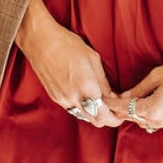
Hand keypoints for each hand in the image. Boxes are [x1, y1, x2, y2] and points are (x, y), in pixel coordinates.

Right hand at [15, 0, 122, 127]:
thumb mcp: (93, 60)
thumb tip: (114, 98)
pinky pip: (73, 109)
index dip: (116, 118)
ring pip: (84, 116)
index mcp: (86, 87)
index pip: (105, 115)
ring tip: (102, 101)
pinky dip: (83, 107)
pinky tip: (87, 96)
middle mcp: (73, 98)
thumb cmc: (67, 45)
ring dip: (94, 113)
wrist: (40, 41)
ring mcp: (62, 99)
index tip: (122, 114)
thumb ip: (104, 83)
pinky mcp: (55, 98)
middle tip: (115, 109)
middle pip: (95, 121)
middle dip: (107, 118)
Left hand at [107, 52, 162, 131]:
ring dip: (135, 113)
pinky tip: (145, 106)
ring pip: (145, 121)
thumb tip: (125, 96)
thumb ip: (138, 89)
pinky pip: (157, 120)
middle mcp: (160, 121)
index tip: (104, 99)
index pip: (126, 108)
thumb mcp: (157, 76)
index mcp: (153, 110)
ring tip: (126, 103)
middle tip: (111, 102)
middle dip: (121, 110)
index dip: (113, 103)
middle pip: (134, 118)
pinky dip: (148, 114)